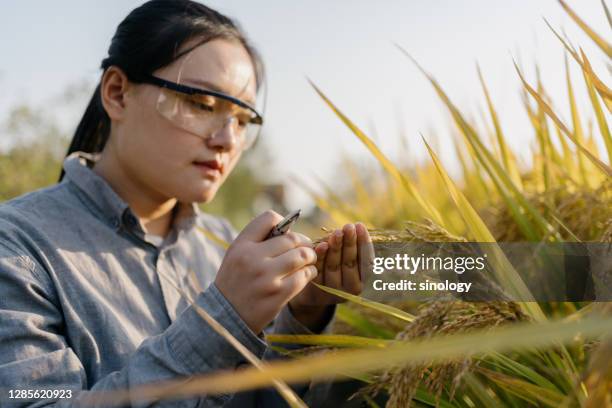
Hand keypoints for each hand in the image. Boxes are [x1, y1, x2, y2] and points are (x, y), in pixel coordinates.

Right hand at [215, 210, 317, 333]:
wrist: (226, 317)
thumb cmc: (236, 282)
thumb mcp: (237, 255)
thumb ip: (257, 240)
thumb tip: (289, 227)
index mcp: (241, 246)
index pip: (269, 218)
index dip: (283, 223)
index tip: (286, 233)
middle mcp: (252, 258)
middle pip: (291, 239)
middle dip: (303, 242)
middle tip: (306, 248)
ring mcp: (266, 277)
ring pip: (301, 256)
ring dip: (310, 257)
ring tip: (308, 260)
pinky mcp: (278, 294)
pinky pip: (304, 276)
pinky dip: (310, 272)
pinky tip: (307, 273)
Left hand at [289, 223, 373, 330]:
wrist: (318, 290)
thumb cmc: (339, 266)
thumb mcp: (350, 259)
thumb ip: (354, 247)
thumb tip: (357, 227)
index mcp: (363, 280)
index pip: (366, 261)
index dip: (363, 243)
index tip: (360, 226)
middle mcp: (351, 287)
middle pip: (350, 263)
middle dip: (349, 243)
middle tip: (348, 227)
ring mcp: (333, 290)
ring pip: (334, 266)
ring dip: (336, 248)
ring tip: (337, 232)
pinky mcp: (317, 289)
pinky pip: (319, 270)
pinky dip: (320, 257)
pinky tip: (322, 245)